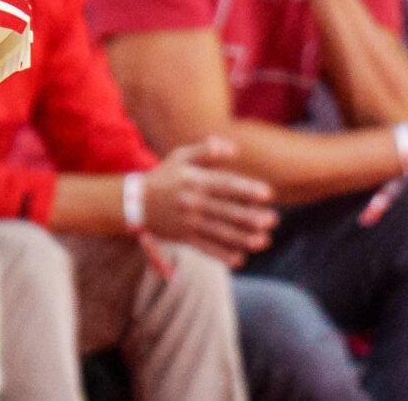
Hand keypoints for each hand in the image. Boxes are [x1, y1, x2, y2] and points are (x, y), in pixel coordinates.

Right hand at [142, 137, 277, 265]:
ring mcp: (188, 222)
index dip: (246, 189)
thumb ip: (207, 150)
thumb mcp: (181, 156)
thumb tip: (233, 148)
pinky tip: (239, 259)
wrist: (135, 202)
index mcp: (195, 180)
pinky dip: (221, 255)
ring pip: (219, 232)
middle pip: (225, 211)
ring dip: (242, 238)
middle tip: (272, 219)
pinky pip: (205, 248)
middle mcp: (193, 202)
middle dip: (250, 216)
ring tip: (263, 241)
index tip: (267, 193)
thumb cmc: (164, 175)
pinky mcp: (184, 238)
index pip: (225, 185)